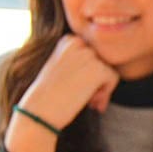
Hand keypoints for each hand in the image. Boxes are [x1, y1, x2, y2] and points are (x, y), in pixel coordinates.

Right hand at [5, 35, 119, 151]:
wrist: (39, 111)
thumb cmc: (49, 94)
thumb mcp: (62, 68)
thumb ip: (80, 61)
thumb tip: (105, 65)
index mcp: (68, 40)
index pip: (91, 52)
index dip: (90, 71)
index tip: (80, 87)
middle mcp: (78, 42)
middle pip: (102, 60)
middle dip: (97, 80)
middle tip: (89, 99)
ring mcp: (88, 54)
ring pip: (108, 69)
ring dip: (102, 88)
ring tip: (90, 102)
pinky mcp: (98, 69)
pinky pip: (113, 78)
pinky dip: (106, 93)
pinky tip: (93, 103)